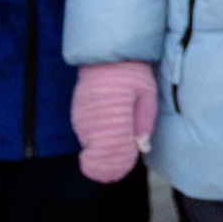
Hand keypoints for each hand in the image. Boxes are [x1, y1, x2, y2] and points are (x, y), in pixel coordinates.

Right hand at [70, 60, 156, 183]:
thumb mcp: (147, 96)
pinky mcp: (75, 112)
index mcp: (114, 117)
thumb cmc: (132, 74)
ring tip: (111, 150)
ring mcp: (81, 117)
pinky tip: (102, 136)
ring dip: (100, 147)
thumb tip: (143, 148)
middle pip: (99, 150)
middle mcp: (94, 120)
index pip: (113, 150)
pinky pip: (84, 132)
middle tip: (118, 164)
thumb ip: (145, 122)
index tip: (123, 167)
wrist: (107, 54)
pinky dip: (93, 137)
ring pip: (90, 143)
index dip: (118, 162)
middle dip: (109, 157)